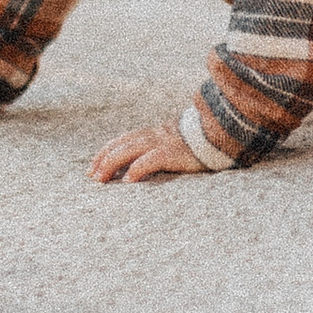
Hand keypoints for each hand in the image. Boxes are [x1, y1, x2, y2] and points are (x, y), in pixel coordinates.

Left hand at [88, 120, 210, 183]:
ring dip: (112, 164)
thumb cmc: (197, 144)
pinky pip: (151, 159)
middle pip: (120, 145)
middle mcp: (153, 136)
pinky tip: (128, 180)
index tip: (92, 168)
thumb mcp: (173, 143)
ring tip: (101, 179)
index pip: (121, 141)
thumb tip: (140, 167)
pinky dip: (137, 169)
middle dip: (103, 160)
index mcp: (152, 134)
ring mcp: (163, 143)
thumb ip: (157, 150)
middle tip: (92, 177)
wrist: (221, 132)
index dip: (104, 153)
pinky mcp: (173, 152)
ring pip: (129, 150)